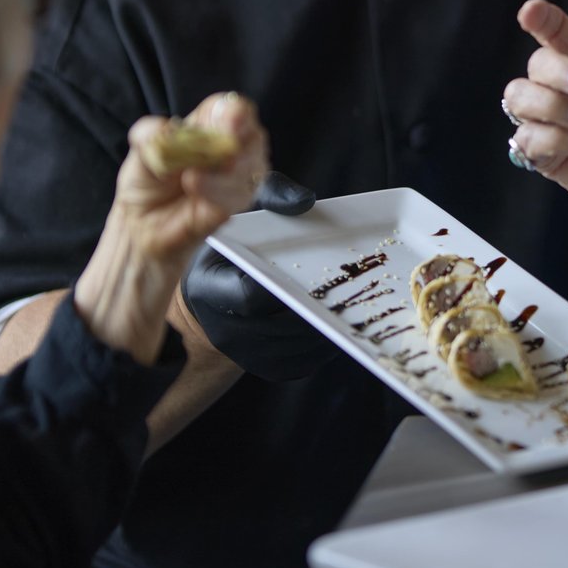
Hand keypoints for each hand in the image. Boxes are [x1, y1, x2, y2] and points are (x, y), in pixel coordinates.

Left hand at [74, 93, 268, 361]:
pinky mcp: (236, 204)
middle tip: (217, 153)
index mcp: (206, 127)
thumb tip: (166, 130)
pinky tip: (197, 193)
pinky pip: (241, 195)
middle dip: (238, 142)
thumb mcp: (139, 153)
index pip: (231, 109)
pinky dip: (220, 192)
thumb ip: (150, 135)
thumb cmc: (145, 187)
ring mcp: (236, 177)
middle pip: (253, 135)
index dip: (236, 112)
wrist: (142, 229)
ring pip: (253, 166)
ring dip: (224, 173)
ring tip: (190, 180)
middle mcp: (228, 149)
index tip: (229, 122)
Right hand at [180, 169, 339, 380]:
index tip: (316, 269)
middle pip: (281, 325)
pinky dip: (328, 341)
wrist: (211, 302)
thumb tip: (306, 201)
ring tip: (357, 301)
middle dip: (318, 305)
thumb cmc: (231, 246)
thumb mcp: (241, 213)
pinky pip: (307, 360)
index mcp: (209, 290)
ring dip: (330, 325)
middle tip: (354, 284)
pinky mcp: (271, 369)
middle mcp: (224, 331)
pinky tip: (344, 320)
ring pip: (300, 345)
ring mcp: (247, 356)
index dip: (282, 285)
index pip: (249, 296)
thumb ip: (270, 198)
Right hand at [504, 0, 567, 255]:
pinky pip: (526, 140)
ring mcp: (552, 122)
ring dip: (550, 105)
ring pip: (517, 98)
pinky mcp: (547, 156)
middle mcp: (565, 89)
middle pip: (536, 65)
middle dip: (556, 71)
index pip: (559, 35)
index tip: (531, 13)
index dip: (543, 20)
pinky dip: (554, 140)